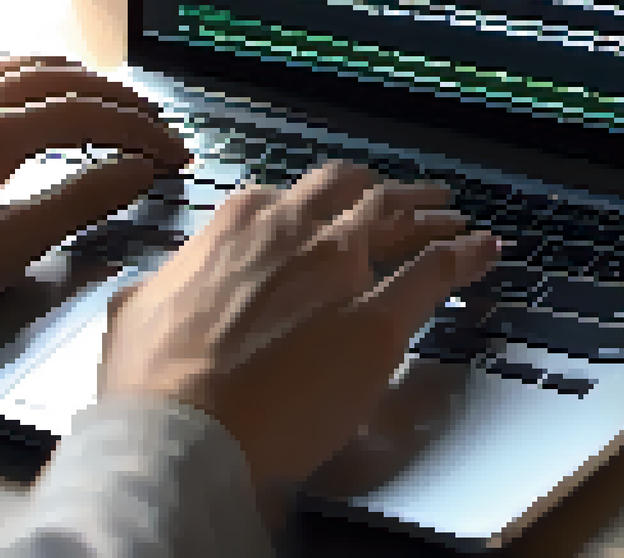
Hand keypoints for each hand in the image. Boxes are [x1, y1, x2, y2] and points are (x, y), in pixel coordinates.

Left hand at [0, 54, 191, 337]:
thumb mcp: (3, 249)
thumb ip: (76, 203)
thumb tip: (133, 171)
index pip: (86, 115)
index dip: (140, 132)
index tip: (173, 156)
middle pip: (55, 78)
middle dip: (115, 97)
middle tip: (152, 122)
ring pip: (10, 64)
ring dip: (67, 74)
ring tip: (99, 93)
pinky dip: (16, 73)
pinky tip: (16, 90)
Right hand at [98, 161, 500, 508]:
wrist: (181, 430)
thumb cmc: (152, 382)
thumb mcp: (139, 311)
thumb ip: (167, 288)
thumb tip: (163, 289)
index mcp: (236, 224)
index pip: (292, 200)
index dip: (321, 207)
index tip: (335, 216)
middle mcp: (294, 232)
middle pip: (352, 192)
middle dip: (384, 193)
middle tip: (412, 200)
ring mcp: (341, 269)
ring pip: (397, 221)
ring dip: (430, 217)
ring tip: (456, 219)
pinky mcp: (378, 321)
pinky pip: (431, 275)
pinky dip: (463, 258)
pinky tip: (484, 251)